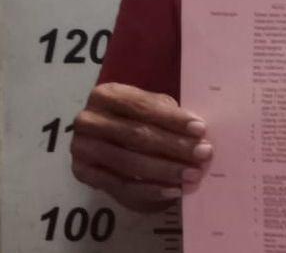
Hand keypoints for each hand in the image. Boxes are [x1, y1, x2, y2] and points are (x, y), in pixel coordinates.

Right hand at [70, 83, 212, 211]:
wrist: (100, 131)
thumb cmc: (134, 113)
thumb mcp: (148, 103)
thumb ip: (167, 113)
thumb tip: (197, 132)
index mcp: (106, 94)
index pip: (144, 107)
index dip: (173, 119)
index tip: (200, 129)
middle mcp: (89, 120)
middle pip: (137, 136)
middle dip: (174, 147)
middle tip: (203, 154)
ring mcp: (82, 148)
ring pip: (129, 163)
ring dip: (165, 171)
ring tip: (192, 175)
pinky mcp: (82, 173)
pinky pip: (120, 186)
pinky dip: (149, 190)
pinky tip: (171, 191)